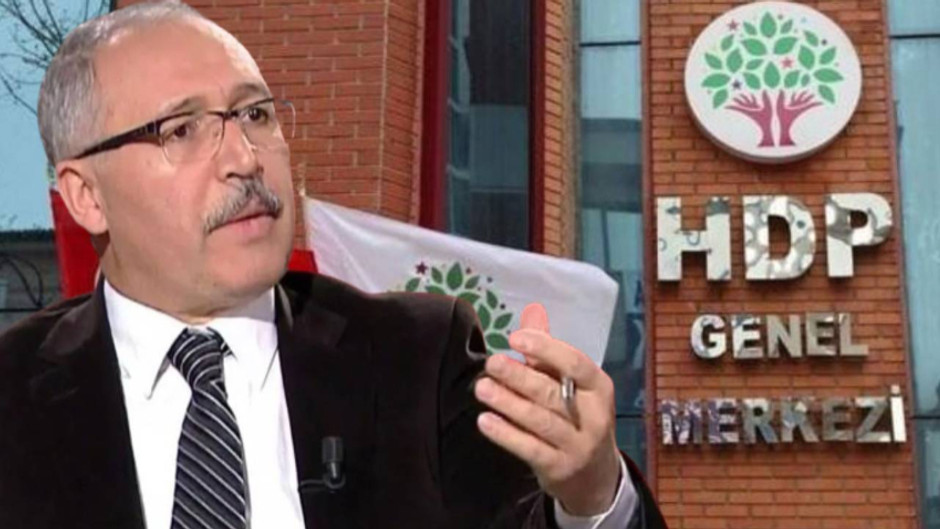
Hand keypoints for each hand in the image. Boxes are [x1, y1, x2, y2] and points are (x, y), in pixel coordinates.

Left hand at [473, 303, 620, 515]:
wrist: (595, 477)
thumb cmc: (578, 418)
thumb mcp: (572, 385)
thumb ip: (549, 351)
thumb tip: (532, 311)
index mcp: (599, 387)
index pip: (575, 363)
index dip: (545, 348)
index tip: (514, 337)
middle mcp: (594, 416)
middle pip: (553, 392)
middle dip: (519, 377)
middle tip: (492, 363)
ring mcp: (578, 445)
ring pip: (540, 420)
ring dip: (509, 403)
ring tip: (482, 388)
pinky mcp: (560, 468)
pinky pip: (530, 449)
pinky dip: (506, 434)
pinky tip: (485, 421)